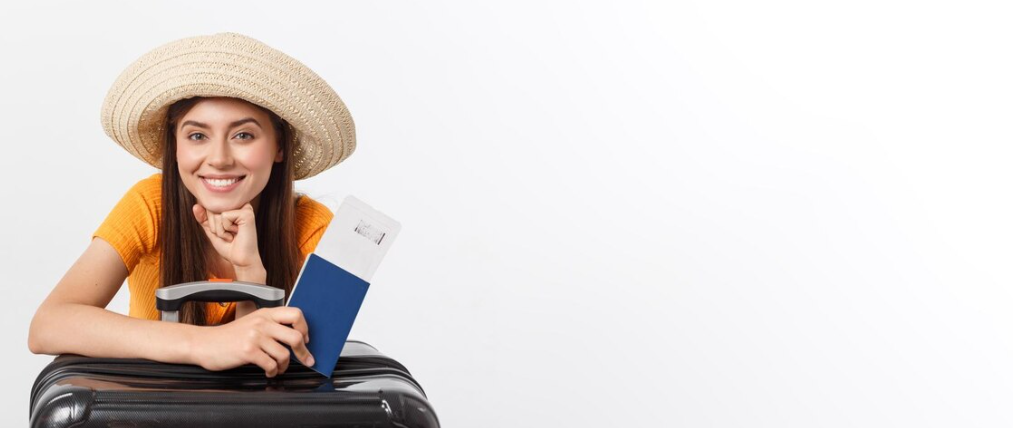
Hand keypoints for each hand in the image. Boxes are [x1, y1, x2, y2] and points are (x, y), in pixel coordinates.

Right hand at [191, 307, 313, 376]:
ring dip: (284, 366)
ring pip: (284, 354)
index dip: (305, 328)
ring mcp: (255, 336)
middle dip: (303, 352)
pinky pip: (271, 365)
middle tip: (305, 359)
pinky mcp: (248, 351)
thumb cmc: (228, 336)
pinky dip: (273, 372)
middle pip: (296, 336)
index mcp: (265, 313)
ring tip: (278, 368)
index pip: (296, 314)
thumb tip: (295, 336)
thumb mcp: (252, 323)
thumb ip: (270, 325)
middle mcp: (262, 322)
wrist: (204, 343)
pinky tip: (269, 372)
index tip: (306, 339)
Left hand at [193, 203, 261, 270]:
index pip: (210, 207)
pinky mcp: (246, 213)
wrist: (240, 260)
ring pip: (217, 213)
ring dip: (220, 230)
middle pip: (212, 209)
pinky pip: (224, 216)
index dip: (211, 223)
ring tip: (232, 235)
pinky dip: (225, 229)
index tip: (224, 232)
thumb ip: (203, 218)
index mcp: (234, 207)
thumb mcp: (212, 231)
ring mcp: (244, 208)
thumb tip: (196, 206)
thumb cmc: (229, 246)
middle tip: (229, 235)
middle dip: (214, 226)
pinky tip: (236, 234)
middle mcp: (240, 204)